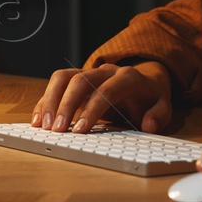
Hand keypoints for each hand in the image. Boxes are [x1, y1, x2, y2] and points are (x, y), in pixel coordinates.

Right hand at [32, 62, 173, 133]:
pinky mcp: (77, 78)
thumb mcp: (163, 106)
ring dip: (50, 100)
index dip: (92, 109)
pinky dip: (46, 101)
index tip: (80, 130)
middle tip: (56, 129)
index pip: (106, 90)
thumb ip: (159, 115)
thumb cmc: (150, 97)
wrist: (144, 79)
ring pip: (64, 77)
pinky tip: (39, 120)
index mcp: (128, 77)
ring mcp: (89, 72)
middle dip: (66, 105)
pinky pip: (57, 84)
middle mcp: (106, 71)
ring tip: (42, 125)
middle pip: (80, 80)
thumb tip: (148, 124)